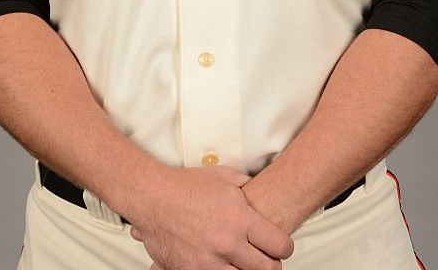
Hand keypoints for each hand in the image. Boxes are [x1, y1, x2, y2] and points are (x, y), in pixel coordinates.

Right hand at [128, 164, 293, 269]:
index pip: (279, 245)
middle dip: (271, 266)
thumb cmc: (185, 185)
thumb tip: (258, 189)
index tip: (282, 248)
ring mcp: (210, 261)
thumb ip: (246, 185)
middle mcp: (228, 242)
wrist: (151, 196)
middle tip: (268, 261)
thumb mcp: (223, 176)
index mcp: (240, 219)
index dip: (285, 248)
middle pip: (266, 269)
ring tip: (243, 262)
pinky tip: (223, 264)